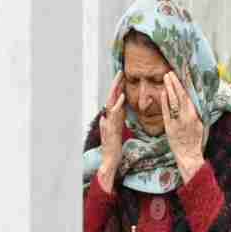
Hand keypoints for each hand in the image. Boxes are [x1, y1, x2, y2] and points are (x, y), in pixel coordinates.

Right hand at [98, 71, 125, 191]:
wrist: (109, 160)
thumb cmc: (113, 146)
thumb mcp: (116, 130)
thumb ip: (117, 119)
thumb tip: (117, 110)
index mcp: (112, 117)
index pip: (114, 99)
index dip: (117, 87)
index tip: (122, 76)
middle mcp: (108, 118)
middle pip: (111, 97)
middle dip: (116, 84)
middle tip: (120, 71)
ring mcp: (108, 123)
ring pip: (111, 103)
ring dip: (115, 90)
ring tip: (120, 79)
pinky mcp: (110, 129)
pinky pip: (114, 115)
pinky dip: (117, 105)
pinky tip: (122, 98)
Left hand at [160, 71, 203, 183]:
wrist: (189, 155)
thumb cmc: (195, 140)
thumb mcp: (200, 124)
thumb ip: (196, 112)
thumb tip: (193, 99)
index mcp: (194, 115)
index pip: (189, 96)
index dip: (185, 84)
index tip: (182, 74)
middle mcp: (186, 117)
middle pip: (180, 96)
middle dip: (175, 83)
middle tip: (170, 72)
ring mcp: (177, 121)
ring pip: (173, 102)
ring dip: (169, 88)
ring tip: (165, 78)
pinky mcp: (169, 127)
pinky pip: (166, 112)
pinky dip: (164, 101)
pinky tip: (162, 92)